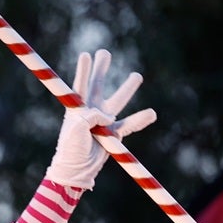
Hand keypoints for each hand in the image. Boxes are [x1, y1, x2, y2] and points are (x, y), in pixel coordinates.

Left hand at [46, 49, 156, 188]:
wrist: (77, 169)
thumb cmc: (71, 148)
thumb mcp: (76, 128)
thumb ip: (91, 116)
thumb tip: (108, 116)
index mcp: (77, 107)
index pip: (80, 84)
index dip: (84, 70)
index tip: (86, 55)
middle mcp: (91, 110)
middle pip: (98, 84)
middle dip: (101, 68)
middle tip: (104, 53)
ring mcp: (104, 121)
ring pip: (118, 100)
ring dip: (128, 88)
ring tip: (137, 76)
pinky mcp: (114, 133)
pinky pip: (130, 124)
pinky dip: (141, 119)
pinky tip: (152, 113)